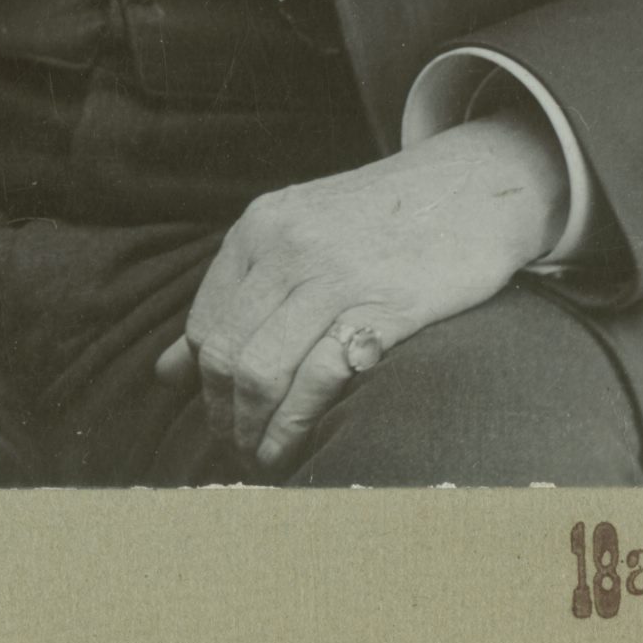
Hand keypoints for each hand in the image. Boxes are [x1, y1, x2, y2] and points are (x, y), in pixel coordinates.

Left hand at [154, 111, 564, 469]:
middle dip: (221, 412)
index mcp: (259, 227)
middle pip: (224, 351)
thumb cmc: (385, 222)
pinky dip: (293, 425)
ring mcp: (334, 277)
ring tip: (258, 456)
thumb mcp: (300, 235)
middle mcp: (286, 247)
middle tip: (234, 446)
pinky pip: (317, 378)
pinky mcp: (384, 308)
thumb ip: (238, 296)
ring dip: (250, 426)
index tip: (216, 414)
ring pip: (260, 369)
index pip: (205, 323)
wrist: (476, 187)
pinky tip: (289, 449)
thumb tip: (167, 371)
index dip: (202, 382)